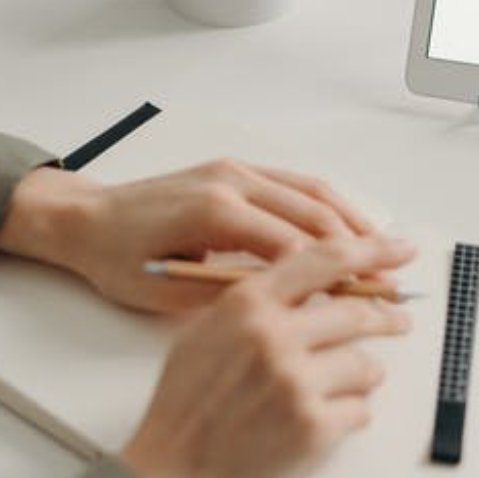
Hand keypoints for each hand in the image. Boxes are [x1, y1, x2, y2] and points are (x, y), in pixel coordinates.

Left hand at [0, 159, 376, 311]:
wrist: (84, 219)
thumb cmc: (117, 260)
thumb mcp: (169, 293)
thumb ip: (230, 296)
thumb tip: (288, 307)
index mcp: (216, 212)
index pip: (296, 247)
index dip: (337, 277)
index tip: (368, 300)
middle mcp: (232, 182)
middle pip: (316, 215)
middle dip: (360, 247)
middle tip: (394, 275)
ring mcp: (236, 170)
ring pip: (313, 192)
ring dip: (353, 221)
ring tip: (386, 249)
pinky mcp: (235, 169)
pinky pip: (296, 182)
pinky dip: (329, 204)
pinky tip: (349, 226)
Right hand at [120, 236, 415, 477]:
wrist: (170, 474)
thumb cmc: (186, 404)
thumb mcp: (207, 331)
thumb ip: (260, 302)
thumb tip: (320, 286)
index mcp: (247, 304)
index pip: (326, 259)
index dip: (372, 251)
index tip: (400, 250)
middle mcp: (274, 337)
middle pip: (357, 312)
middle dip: (386, 318)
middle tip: (399, 321)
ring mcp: (295, 383)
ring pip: (366, 365)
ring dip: (361, 377)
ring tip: (335, 389)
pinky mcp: (312, 428)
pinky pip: (361, 410)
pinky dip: (349, 416)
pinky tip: (320, 422)